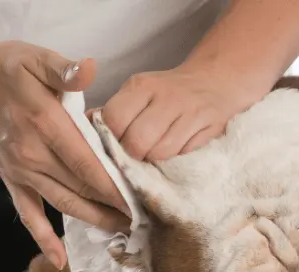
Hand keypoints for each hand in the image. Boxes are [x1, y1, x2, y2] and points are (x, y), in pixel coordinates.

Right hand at [0, 41, 128, 269]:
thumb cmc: (6, 69)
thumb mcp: (36, 59)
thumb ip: (64, 70)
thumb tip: (89, 69)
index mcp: (45, 125)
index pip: (89, 164)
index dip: (116, 186)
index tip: (141, 200)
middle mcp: (33, 155)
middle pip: (82, 189)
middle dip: (115, 207)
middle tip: (144, 220)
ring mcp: (22, 172)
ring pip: (64, 204)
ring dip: (95, 221)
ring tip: (123, 232)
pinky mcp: (12, 180)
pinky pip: (28, 214)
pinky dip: (43, 238)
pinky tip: (60, 259)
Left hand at [101, 63, 259, 160]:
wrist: (216, 83)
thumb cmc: (169, 94)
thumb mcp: (139, 92)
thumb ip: (114, 111)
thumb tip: (83, 130)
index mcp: (142, 86)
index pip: (114, 120)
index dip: (112, 139)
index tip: (118, 144)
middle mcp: (168, 97)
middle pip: (137, 141)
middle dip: (133, 156)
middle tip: (137, 156)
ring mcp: (192, 113)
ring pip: (161, 153)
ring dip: (155, 161)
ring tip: (156, 155)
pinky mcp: (212, 128)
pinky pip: (185, 155)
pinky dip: (177, 160)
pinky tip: (176, 153)